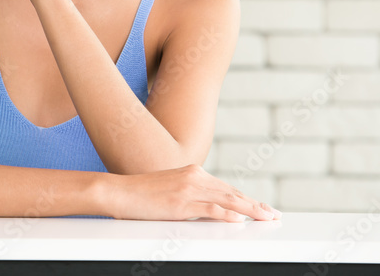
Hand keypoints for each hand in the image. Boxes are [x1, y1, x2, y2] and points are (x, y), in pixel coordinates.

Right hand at [103, 164, 281, 221]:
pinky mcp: (181, 202)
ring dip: (250, 210)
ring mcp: (188, 188)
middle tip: (274, 214)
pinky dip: (227, 214)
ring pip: (227, 200)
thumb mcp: (169, 190)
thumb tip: (209, 209)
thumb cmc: (139, 193)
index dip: (247, 198)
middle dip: (255, 205)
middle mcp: (193, 176)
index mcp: (192, 172)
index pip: (226, 188)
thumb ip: (190, 195)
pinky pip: (210, 208)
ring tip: (267, 217)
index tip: (263, 207)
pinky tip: (239, 220)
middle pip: (232, 193)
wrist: (118, 191)